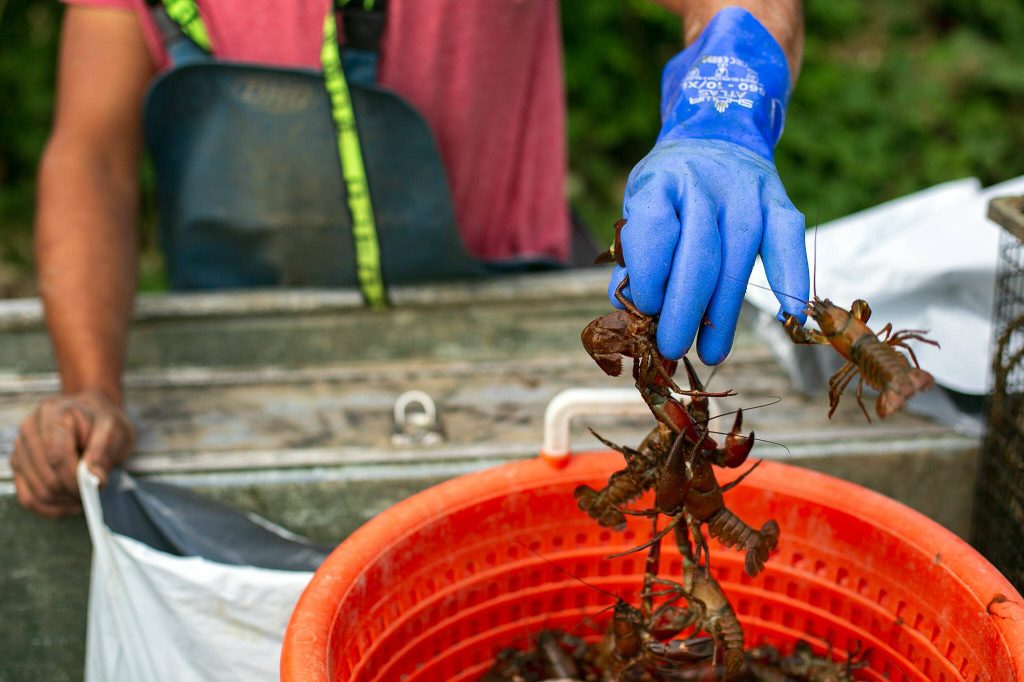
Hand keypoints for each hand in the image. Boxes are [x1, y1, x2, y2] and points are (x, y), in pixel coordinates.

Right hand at [10, 390, 133, 516]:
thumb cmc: (102, 423)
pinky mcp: (19, 466)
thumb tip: (95, 479)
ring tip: (83, 497)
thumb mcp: (113, 431)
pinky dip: (50, 508)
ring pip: (37, 491)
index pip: (56, 454)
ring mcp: (20, 448)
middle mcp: (30, 429)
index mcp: (53, 413)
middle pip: (46, 475)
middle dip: (71, 491)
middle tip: (91, 495)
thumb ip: (103, 453)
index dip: (74, 478)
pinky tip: (69, 505)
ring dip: (62, 501)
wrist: (92, 419)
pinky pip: (28, 498)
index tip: (93, 489)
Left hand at [610, 7, 808, 364]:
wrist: (715, 137)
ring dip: (723, 315)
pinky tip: (790, 316)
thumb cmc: (669, 189)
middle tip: (671, 349)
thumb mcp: (638, 209)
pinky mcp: (777, 201)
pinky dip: (790, 277)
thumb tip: (626, 308)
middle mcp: (704, 184)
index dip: (649, 278)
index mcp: (660, 182)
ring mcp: (745, 192)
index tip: (645, 312)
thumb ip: (632, 257)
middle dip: (683, 311)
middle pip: (697, 257)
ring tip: (710, 353)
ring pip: (736, 261)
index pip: (653, 233)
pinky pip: (785, 242)